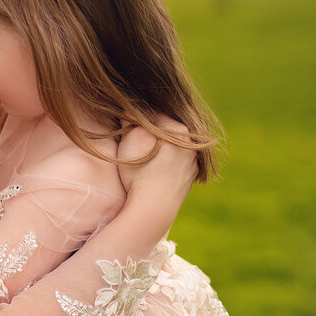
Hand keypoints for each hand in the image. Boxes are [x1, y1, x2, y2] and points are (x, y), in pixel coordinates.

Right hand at [116, 118, 195, 232]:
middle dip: (149, 133)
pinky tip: (153, 170)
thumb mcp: (130, 139)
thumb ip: (130, 118)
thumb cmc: (139, 172)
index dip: (135, 119)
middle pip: (164, 130)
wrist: (154, 208)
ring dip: (159, 148)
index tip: (123, 126)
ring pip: (171, 147)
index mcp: (179, 129)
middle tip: (132, 143)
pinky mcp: (189, 178)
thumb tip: (129, 107)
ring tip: (142, 158)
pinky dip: (165, 164)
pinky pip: (175, 164)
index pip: (152, 114)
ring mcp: (192, 162)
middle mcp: (191, 144)